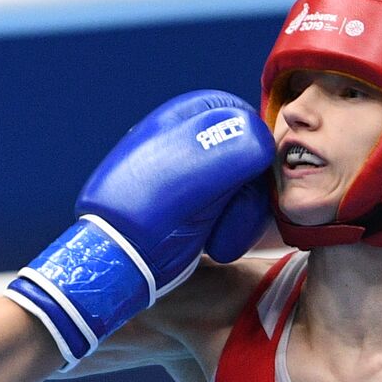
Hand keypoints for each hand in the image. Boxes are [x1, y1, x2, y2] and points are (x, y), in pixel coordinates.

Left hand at [5, 90, 272, 367]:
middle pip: (251, 157)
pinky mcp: (201, 208)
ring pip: (250, 188)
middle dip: (249, 195)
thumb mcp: (193, 175)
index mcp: (182, 120)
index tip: (253, 180)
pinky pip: (237, 211)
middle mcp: (191, 144)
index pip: (242, 116)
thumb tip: (264, 139)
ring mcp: (196, 178)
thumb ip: (236, 146)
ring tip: (219, 244)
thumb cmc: (147, 216)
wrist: (117, 266)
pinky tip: (217, 248)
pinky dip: (236, 231)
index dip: (254, 150)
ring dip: (244, 219)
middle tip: (231, 222)